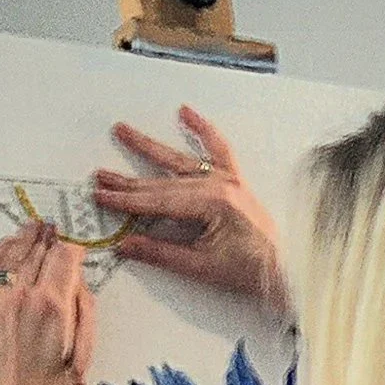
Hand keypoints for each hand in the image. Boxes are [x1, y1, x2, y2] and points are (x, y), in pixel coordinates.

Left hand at [0, 219, 94, 384]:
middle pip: (37, 252)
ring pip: (11, 256)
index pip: (64, 257)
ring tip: (30, 229)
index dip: (70, 248)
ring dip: (22, 240)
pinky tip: (6, 246)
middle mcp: (22, 298)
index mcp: (52, 305)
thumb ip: (81, 306)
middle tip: (49, 229)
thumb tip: (75, 277)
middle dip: (46, 239)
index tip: (70, 247)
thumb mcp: (81, 347)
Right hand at [93, 106, 289, 313]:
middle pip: (164, 182)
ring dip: (150, 147)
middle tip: (100, 176)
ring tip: (123, 131)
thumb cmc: (248, 272)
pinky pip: (218, 149)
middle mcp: (220, 185)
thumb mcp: (200, 267)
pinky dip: (203, 130)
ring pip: (181, 162)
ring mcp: (228, 180)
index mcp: (212, 204)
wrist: (283, 271)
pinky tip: (186, 112)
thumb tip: (125, 244)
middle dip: (129, 181)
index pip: (158, 201)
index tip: (102, 197)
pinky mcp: (235, 181)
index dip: (127, 201)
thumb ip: (161, 253)